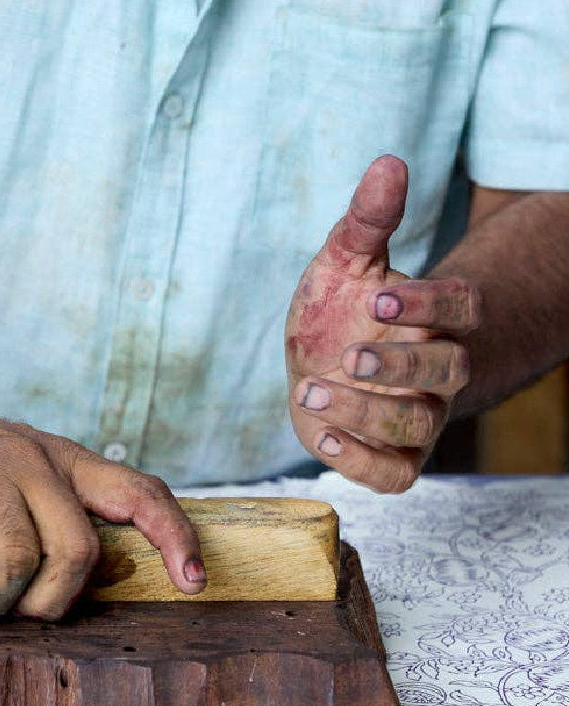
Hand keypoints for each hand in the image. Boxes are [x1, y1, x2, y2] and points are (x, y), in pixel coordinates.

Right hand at [0, 397, 205, 619]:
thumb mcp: (26, 470)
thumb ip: (60, 512)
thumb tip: (92, 585)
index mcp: (65, 461)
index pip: (140, 492)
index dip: (175, 538)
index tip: (192, 584)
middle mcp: (30, 458)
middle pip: (77, 548)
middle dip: (54, 601)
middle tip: (23, 615)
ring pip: (16, 555)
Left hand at [285, 155, 478, 492]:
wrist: (313, 365)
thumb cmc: (335, 311)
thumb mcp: (343, 262)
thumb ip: (367, 220)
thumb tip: (388, 161)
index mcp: (436, 319)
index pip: (465, 306)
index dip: (432, 302)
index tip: (379, 295)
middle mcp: (436, 372)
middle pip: (450, 370)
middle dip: (401, 364)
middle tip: (348, 355)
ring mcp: (417, 419)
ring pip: (418, 424)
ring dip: (366, 413)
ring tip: (309, 391)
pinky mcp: (390, 458)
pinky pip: (395, 475)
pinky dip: (362, 462)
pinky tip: (324, 439)